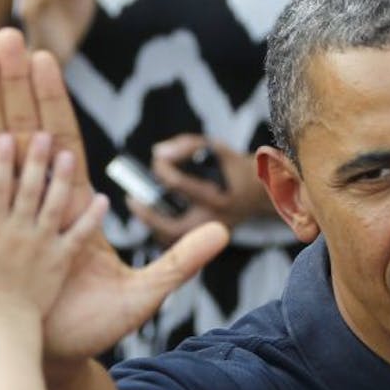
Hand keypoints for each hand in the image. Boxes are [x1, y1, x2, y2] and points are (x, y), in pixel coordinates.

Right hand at [0, 28, 229, 362]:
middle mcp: (34, 201)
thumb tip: (223, 230)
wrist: (56, 358)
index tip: (44, 58)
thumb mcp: (145, 291)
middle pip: (22, 128)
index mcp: (72, 205)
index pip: (63, 139)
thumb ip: (180, 259)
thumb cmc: (96, 325)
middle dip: (12, 83)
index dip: (53, 100)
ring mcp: (2, 214)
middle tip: (0, 37)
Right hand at [0, 131, 105, 318]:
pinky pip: (79, 236)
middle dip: (35, 160)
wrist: (4, 325)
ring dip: (62, 179)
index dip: (1, 162)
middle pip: (29, 189)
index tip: (5, 137)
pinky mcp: (60, 260)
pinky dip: (92, 218)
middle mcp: (18, 232)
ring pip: (54, 205)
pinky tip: (103, 199)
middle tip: (42, 135)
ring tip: (68, 155)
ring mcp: (42, 245)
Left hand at [139, 135, 273, 243]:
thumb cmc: (232, 168)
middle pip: (172, 228)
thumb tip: (156, 152)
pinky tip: (152, 216)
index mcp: (219, 196)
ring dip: (153, 225)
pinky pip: (178, 244)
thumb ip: (186, 146)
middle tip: (132, 199)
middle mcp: (215, 221)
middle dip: (148, 215)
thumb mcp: (215, 149)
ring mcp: (210, 237)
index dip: (162, 168)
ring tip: (139, 206)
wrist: (258, 193)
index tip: (156, 160)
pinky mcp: (206, 244)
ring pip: (173, 241)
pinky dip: (162, 231)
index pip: (179, 184)